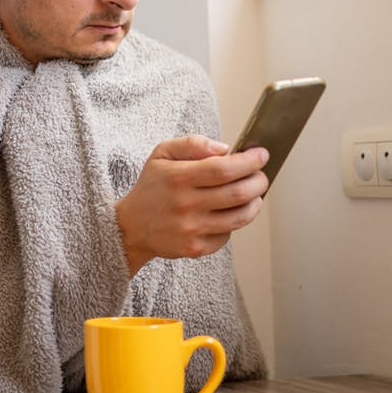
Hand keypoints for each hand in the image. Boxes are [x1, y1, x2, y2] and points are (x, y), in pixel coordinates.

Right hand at [114, 134, 269, 273]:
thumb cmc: (151, 187)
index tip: (261, 155)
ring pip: (240, 217)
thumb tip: (224, 149)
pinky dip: (235, 222)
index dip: (249, 162)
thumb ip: (192, 144)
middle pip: (238, 193)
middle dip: (259, 181)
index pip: (224, 169)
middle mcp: (185, 204)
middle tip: (261, 175)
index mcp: (178, 177)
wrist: (131, 227)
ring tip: (253, 194)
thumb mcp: (161, 154)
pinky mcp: (195, 248)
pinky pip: (228, 235)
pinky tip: (228, 212)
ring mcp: (191, 229)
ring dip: (255, 203)